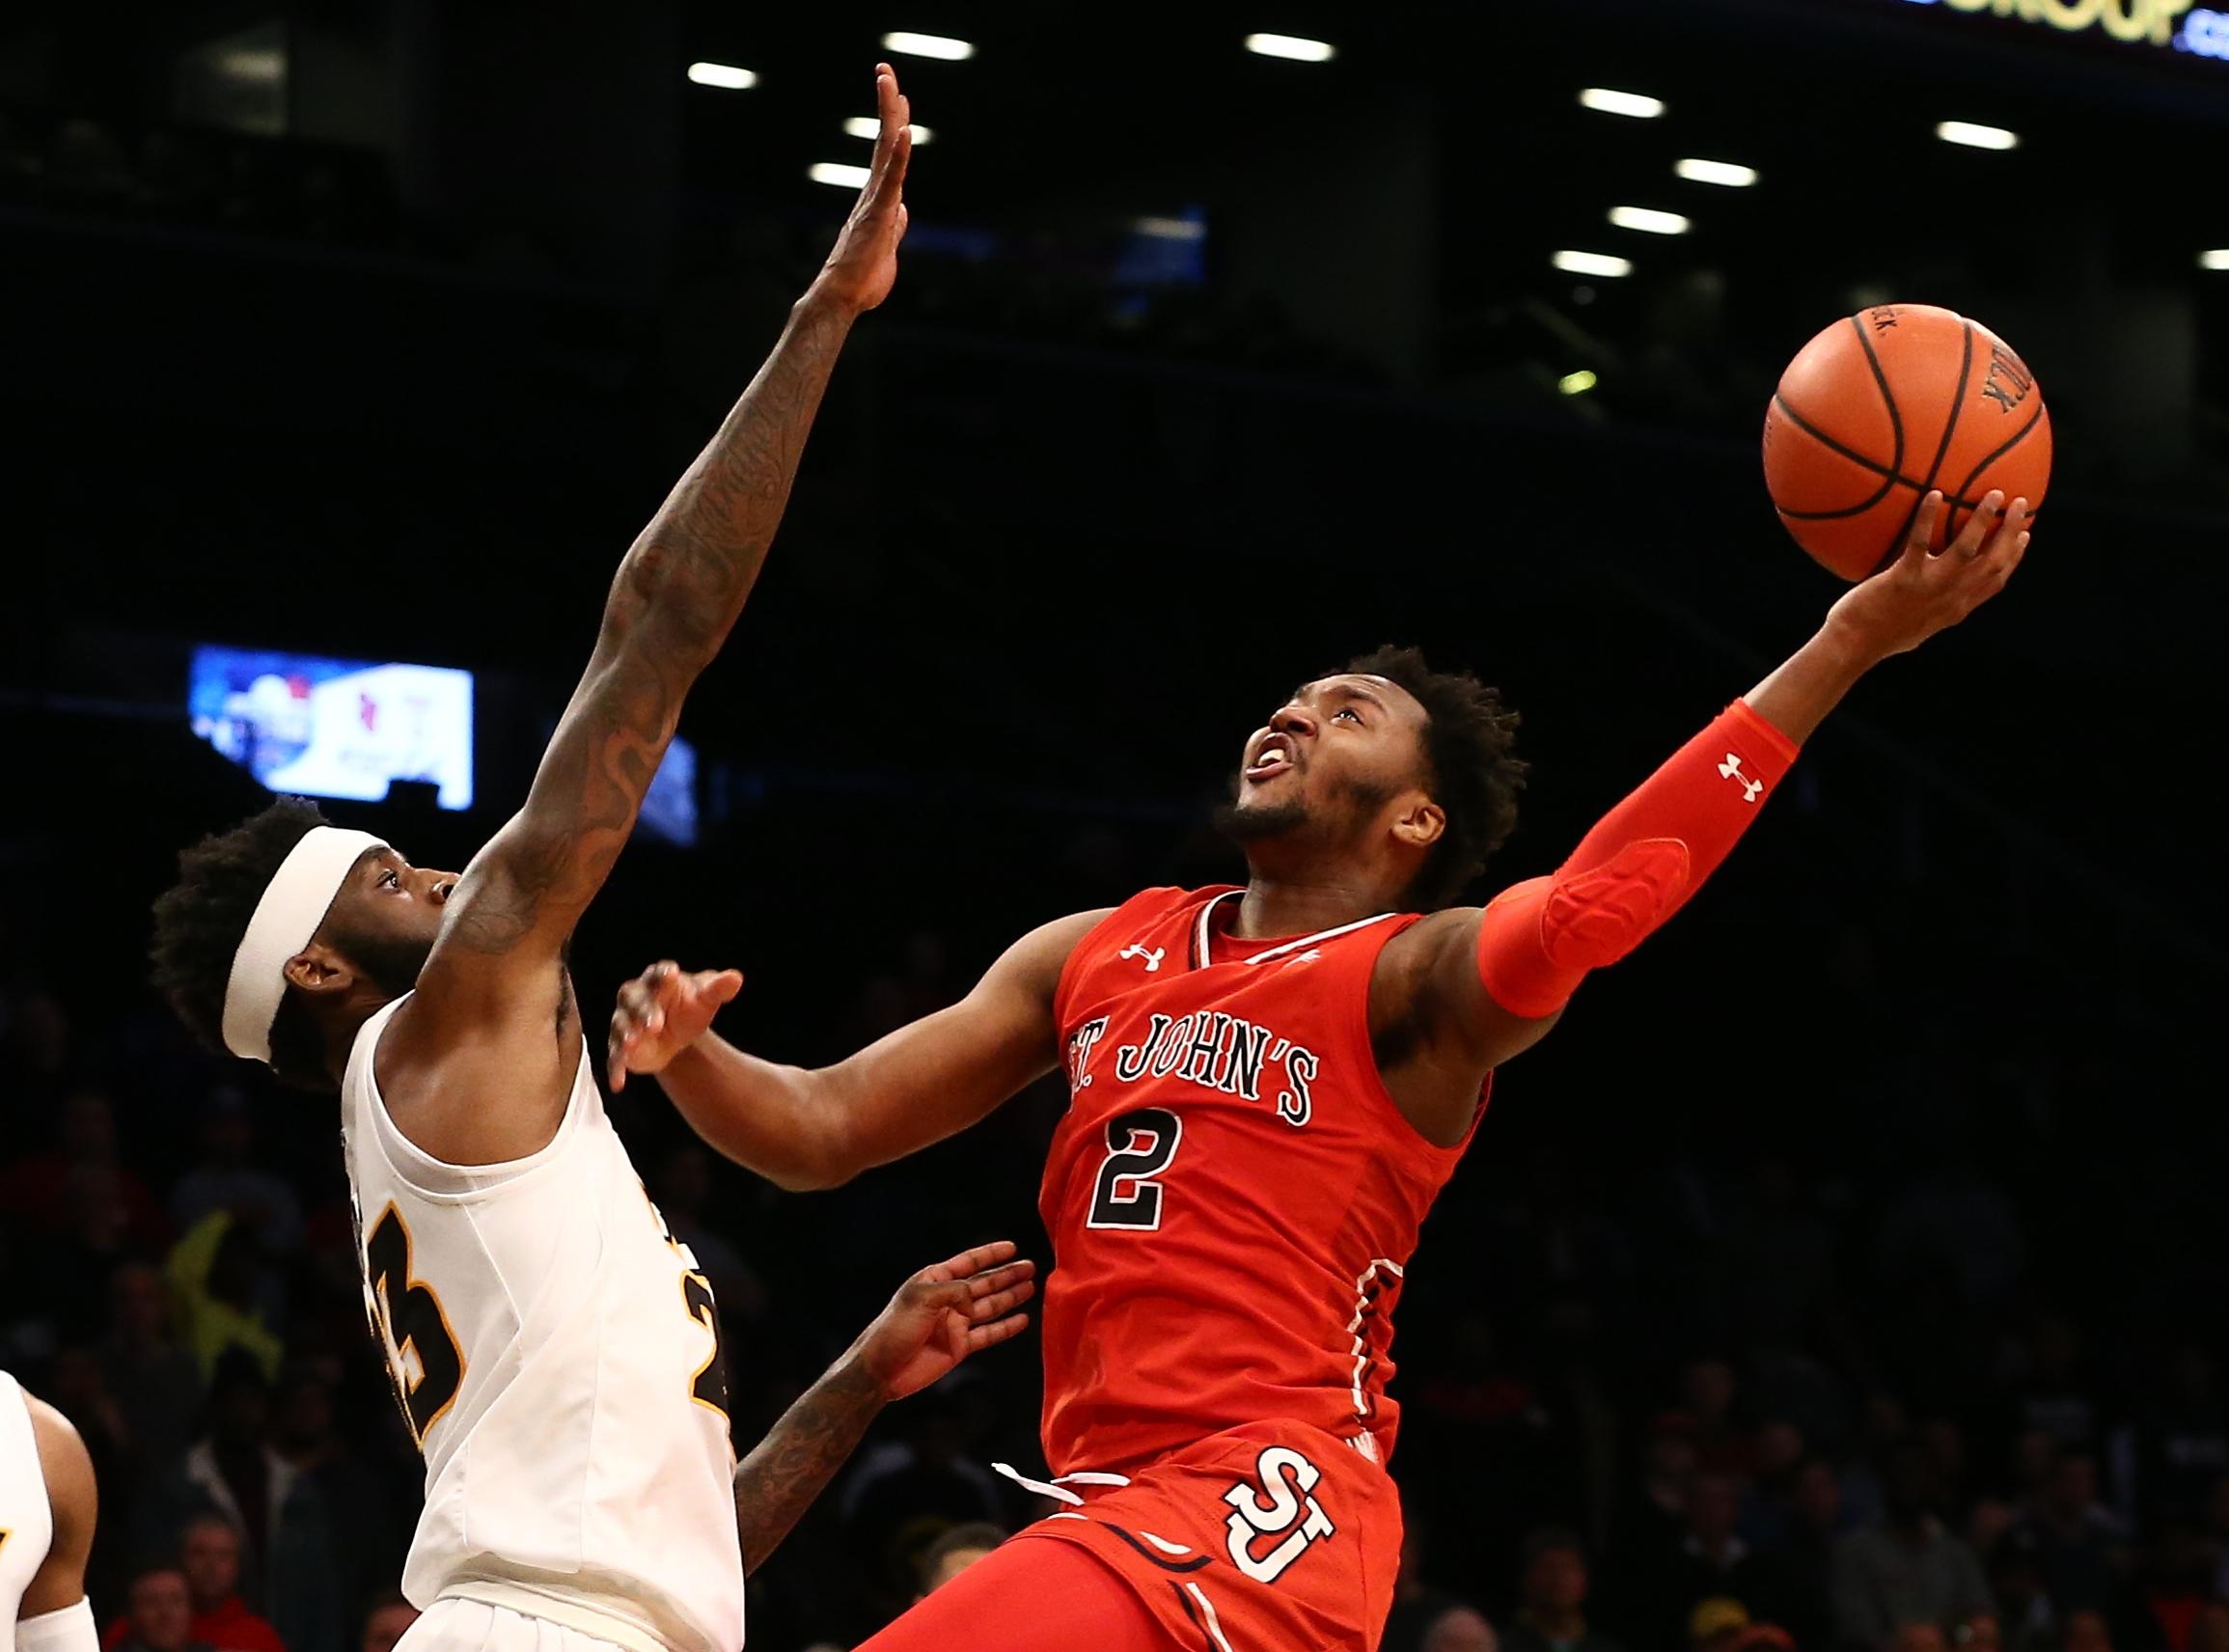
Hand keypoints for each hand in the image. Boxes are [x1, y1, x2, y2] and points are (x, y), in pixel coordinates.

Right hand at [607, 961, 742, 1090]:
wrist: (679, 1036)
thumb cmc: (690, 1009)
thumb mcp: (706, 999)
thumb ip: (718, 989)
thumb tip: (735, 978)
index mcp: (659, 980)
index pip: (659, 973)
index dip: (663, 975)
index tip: (672, 975)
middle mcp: (636, 998)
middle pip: (635, 1000)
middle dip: (644, 1011)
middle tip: (656, 1024)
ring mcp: (625, 1022)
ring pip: (621, 1026)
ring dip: (626, 1034)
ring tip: (632, 1043)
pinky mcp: (621, 1047)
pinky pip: (615, 1057)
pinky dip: (615, 1069)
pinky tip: (618, 1083)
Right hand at [811, 63, 912, 315]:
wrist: (844, 298)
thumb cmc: (862, 279)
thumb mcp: (888, 246)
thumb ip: (895, 225)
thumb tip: (902, 211)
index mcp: (879, 199)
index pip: (888, 153)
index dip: (894, 123)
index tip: (898, 96)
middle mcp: (875, 192)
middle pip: (885, 139)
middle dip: (888, 104)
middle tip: (885, 70)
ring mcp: (876, 200)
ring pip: (886, 150)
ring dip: (890, 115)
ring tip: (890, 83)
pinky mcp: (879, 214)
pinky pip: (891, 179)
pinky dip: (899, 155)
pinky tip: (905, 131)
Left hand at [847, 1240, 1035, 1401]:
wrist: (881, 1370)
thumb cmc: (894, 1328)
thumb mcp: (922, 1298)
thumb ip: (954, 1291)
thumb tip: (974, 1302)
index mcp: (935, 1281)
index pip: (968, 1263)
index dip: (990, 1254)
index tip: (1012, 1247)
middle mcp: (948, 1300)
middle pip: (984, 1283)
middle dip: (1007, 1275)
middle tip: (1031, 1266)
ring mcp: (955, 1323)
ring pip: (990, 1307)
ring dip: (1011, 1297)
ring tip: (1032, 1287)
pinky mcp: (959, 1346)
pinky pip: (988, 1334)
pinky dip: (1006, 1327)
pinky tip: (1022, 1319)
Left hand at [1825, 489, 2029, 662]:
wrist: (1854, 646)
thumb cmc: (1878, 635)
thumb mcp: (1917, 625)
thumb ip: (1931, 606)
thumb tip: (1932, 591)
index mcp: (1956, 608)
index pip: (1996, 581)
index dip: (2014, 557)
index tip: (2024, 535)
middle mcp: (1950, 598)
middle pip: (1994, 562)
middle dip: (2011, 531)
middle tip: (2020, 503)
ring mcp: (1929, 587)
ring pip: (1967, 549)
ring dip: (1983, 520)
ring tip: (1994, 494)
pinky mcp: (1903, 578)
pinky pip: (1919, 542)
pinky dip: (1927, 517)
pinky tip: (1934, 494)